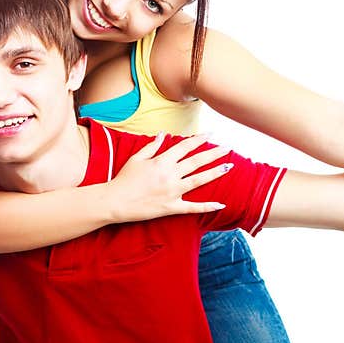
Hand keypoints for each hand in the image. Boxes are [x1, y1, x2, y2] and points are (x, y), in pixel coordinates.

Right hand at [107, 134, 232, 222]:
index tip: (211, 134)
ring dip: (215, 173)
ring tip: (229, 166)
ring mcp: (172, 191)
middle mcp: (170, 175)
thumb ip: (151, 146)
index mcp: (162, 161)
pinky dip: (207, 206)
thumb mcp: (136, 158)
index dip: (199, 139)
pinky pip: (193, 207)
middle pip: (197, 161)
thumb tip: (162, 135)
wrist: (114, 201)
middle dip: (214, 153)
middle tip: (228, 148)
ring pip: (199, 180)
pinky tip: (221, 204)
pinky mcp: (171, 207)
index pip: (185, 147)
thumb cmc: (123, 179)